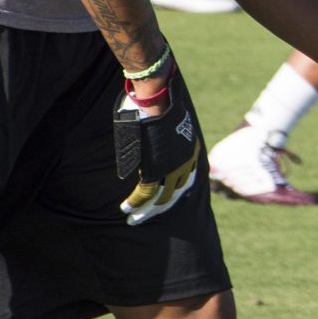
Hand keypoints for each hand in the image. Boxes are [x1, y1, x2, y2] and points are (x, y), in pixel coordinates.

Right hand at [114, 58, 202, 224]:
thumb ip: (164, 141)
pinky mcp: (155, 170)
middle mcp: (185, 163)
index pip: (187, 178)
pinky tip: (127, 210)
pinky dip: (135, 203)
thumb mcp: (169, 126)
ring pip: (160, 198)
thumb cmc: (159, 106)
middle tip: (150, 216)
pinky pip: (144, 193)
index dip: (177, 192)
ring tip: (135, 220)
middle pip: (175, 193)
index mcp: (190, 151)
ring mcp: (171, 168)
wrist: (157, 99)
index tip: (167, 201)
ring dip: (146, 211)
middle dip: (161, 207)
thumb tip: (155, 144)